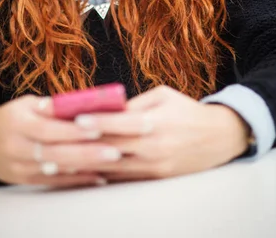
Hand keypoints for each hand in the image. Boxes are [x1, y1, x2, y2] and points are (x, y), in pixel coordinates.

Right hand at [0, 95, 122, 187]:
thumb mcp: (26, 104)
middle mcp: (17, 148)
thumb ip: (53, 106)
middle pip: (56, 153)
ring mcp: (19, 168)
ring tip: (111, 163)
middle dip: (87, 152)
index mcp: (18, 124)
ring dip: (85, 167)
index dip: (74, 130)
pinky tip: (97, 176)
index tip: (99, 127)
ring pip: (57, 170)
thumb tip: (84, 103)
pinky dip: (76, 180)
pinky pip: (53, 182)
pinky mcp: (24, 180)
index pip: (49, 129)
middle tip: (115, 151)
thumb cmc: (8, 117)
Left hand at [72, 86, 249, 181]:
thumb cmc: (186, 110)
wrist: (219, 137)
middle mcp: (154, 148)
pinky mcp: (155, 179)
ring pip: (113, 168)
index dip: (98, 121)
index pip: (121, 122)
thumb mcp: (163, 96)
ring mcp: (155, 167)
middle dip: (82, 146)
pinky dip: (102, 176)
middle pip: (112, 148)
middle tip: (56, 143)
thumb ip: (134, 103)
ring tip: (59, 161)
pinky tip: (82, 173)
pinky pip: (123, 179)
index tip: (75, 119)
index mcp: (156, 123)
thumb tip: (105, 108)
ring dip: (85, 165)